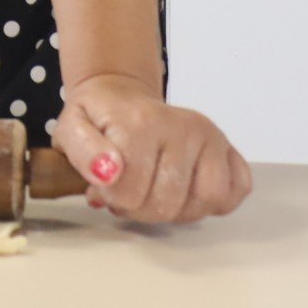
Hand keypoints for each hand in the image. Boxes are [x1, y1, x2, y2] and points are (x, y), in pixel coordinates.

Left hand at [51, 73, 252, 224]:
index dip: (114, 199)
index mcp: (141, 122)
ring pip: (205, 202)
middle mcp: (183, 126)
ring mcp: (210, 137)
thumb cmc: (98, 119)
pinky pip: (236, 190)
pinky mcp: (228, 148)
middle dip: (141, 209)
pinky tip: (187, 190)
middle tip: (127, 190)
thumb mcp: (71, 129)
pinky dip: (215, 200)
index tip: (104, 185)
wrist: (122, 97)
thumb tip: (107, 173)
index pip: (132, 194)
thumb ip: (82, 151)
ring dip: (177, 210)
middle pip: (168, 204)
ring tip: (155, 191)